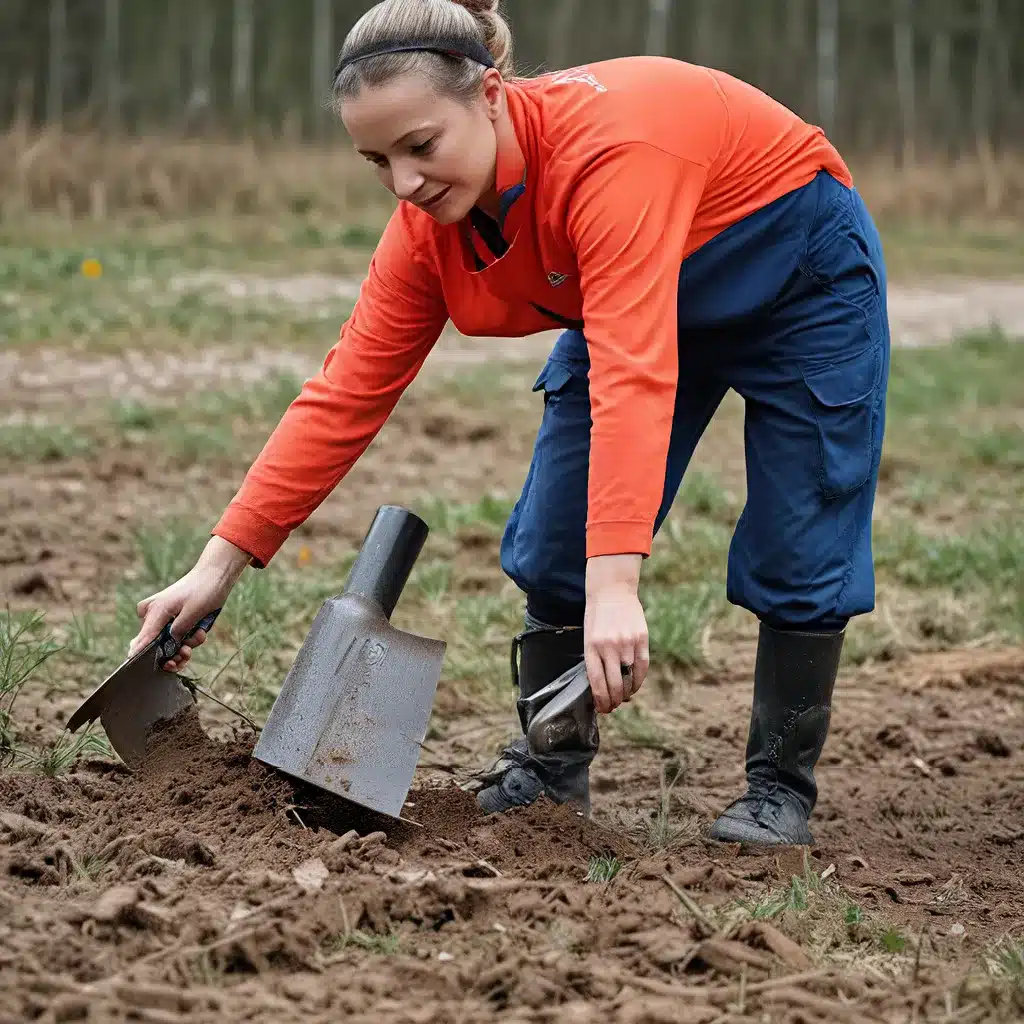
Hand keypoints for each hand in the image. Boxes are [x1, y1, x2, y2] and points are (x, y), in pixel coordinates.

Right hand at [128, 536, 250, 671]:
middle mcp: (152, 614)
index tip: (159, 667)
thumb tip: (166, 648)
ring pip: (166, 643)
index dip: (146, 659)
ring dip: (185, 644)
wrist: (215, 575)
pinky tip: (199, 631)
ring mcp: (160, 616)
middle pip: (153, 646)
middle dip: (173, 653)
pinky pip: (174, 636)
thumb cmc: (205, 591)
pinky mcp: (169, 618)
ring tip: (200, 634)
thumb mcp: (193, 613)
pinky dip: (187, 638)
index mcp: (155, 612)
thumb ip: (177, 632)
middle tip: (187, 653)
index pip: (141, 642)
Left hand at [584, 554, 649, 714]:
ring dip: (626, 692)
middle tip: (613, 707)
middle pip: (613, 684)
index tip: (602, 708)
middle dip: (613, 701)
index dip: (600, 699)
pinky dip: (638, 680)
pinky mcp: (641, 638)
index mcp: (591, 647)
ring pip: (629, 677)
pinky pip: (642, 666)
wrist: (612, 590)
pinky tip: (634, 686)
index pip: (596, 681)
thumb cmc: (597, 616)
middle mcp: (609, 646)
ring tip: (623, 697)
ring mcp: (626, 642)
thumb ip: (594, 659)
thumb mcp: (588, 636)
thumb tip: (602, 686)